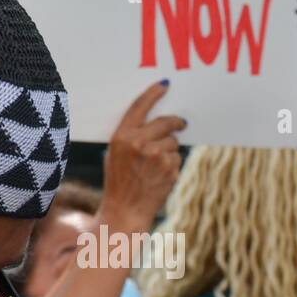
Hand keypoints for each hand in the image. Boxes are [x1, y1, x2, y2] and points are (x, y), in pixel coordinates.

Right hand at [101, 81, 185, 230]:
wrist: (125, 211)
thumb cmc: (118, 181)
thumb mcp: (115, 154)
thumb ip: (131, 137)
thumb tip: (155, 123)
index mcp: (121, 136)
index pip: (139, 107)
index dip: (153, 93)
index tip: (165, 85)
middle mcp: (139, 143)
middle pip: (165, 122)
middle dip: (175, 123)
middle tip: (181, 124)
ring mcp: (156, 156)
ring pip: (173, 142)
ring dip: (169, 149)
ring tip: (156, 165)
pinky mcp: (170, 169)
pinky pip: (176, 158)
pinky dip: (172, 164)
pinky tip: (159, 176)